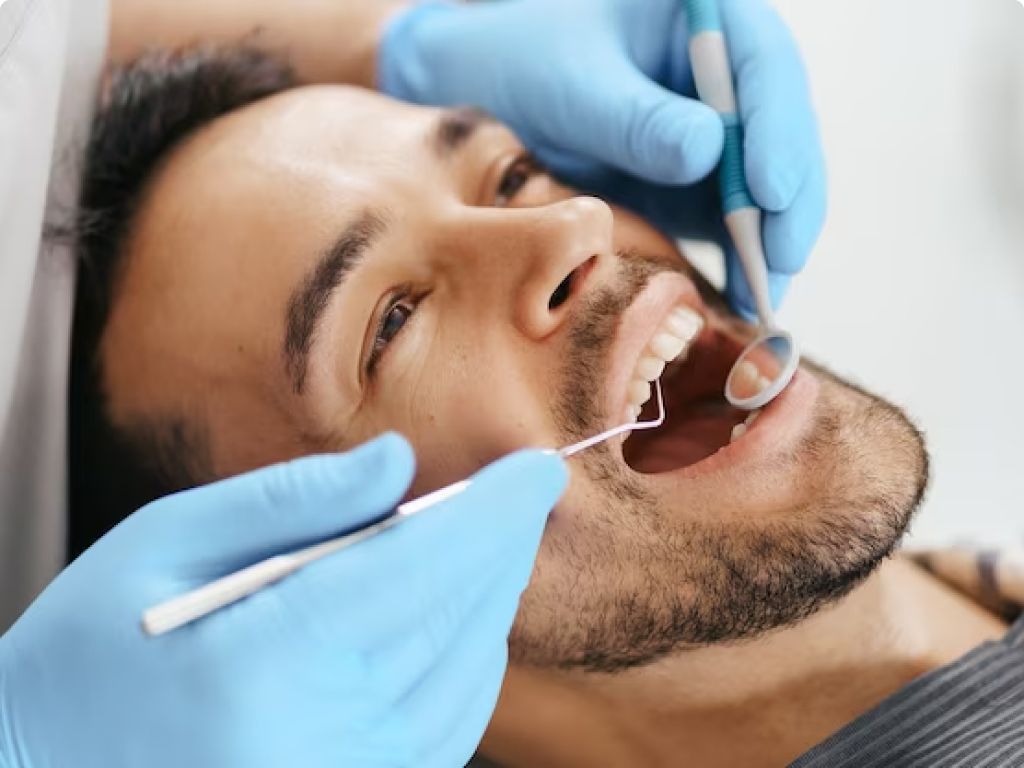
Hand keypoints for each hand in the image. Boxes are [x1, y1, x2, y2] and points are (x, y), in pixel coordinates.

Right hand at [0, 434, 566, 767]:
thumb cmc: (91, 648)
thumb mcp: (165, 541)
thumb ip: (293, 499)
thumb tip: (400, 462)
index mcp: (263, 659)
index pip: (418, 568)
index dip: (492, 512)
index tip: (538, 469)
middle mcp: (319, 736)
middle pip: (454, 618)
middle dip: (503, 544)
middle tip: (527, 490)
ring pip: (466, 675)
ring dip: (495, 596)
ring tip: (501, 537)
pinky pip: (447, 726)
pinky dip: (473, 659)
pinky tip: (469, 613)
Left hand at [378, 0, 825, 315]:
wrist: (490, 94)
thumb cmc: (527, 63)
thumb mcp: (572, 86)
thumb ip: (634, 118)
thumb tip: (708, 150)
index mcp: (706, 19)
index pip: (764, 65)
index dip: (778, 129)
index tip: (768, 189)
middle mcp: (725, 76)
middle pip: (782, 133)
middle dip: (789, 200)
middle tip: (780, 259)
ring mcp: (719, 133)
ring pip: (769, 186)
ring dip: (771, 242)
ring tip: (762, 297)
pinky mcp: (702, 183)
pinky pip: (735, 223)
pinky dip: (742, 260)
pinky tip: (742, 298)